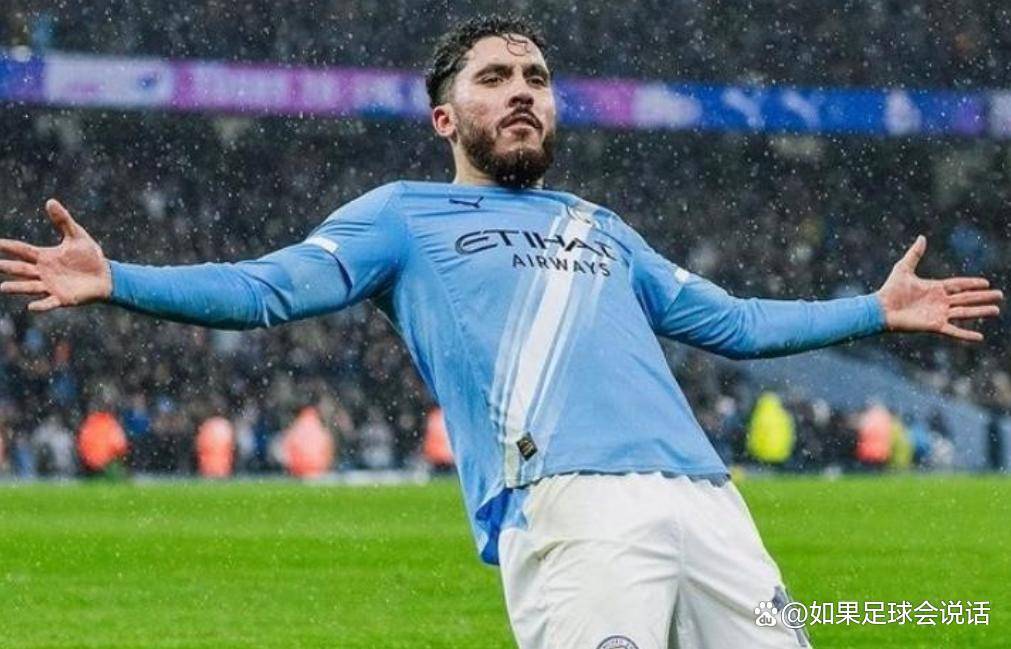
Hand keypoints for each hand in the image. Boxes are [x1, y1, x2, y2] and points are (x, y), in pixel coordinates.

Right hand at [0, 199, 111, 311]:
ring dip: (16, 287)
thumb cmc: (90, 256)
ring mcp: (51, 286)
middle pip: (21, 269)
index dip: (7, 246)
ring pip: (29, 287)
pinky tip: (31, 307)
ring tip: (2, 287)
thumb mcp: (77, 235)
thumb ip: (63, 220)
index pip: (22, 250)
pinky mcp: (63, 298)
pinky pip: (49, 302)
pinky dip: (41, 305)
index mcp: (45, 257)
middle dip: (8, 267)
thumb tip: (50, 201)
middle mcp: (44, 272)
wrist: (106, 276)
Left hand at [876, 235, 1002, 341]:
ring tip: (996, 310)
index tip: (986, 282)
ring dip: (981, 311)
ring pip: (965, 313)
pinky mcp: (934, 326)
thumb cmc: (890, 289)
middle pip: (966, 298)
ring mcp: (938, 314)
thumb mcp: (904, 268)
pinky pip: (954, 331)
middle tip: (1000, 296)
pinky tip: (980, 337)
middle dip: (983, 297)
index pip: (959, 285)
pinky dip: (966, 334)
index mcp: (935, 288)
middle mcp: (940, 301)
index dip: (972, 283)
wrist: (881, 308)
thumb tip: (922, 237)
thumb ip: (915, 254)